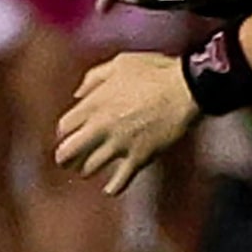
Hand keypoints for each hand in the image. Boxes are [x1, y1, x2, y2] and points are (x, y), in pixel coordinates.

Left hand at [55, 53, 198, 194]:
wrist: (187, 88)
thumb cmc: (155, 71)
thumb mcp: (120, 63)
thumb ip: (93, 77)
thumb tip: (78, 94)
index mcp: (94, 103)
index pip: (65, 126)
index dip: (65, 132)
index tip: (70, 135)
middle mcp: (101, 126)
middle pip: (68, 152)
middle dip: (65, 158)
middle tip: (67, 162)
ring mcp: (120, 144)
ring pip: (90, 168)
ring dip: (88, 170)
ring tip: (89, 171)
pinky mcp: (139, 157)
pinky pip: (120, 180)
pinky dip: (114, 187)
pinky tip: (111, 189)